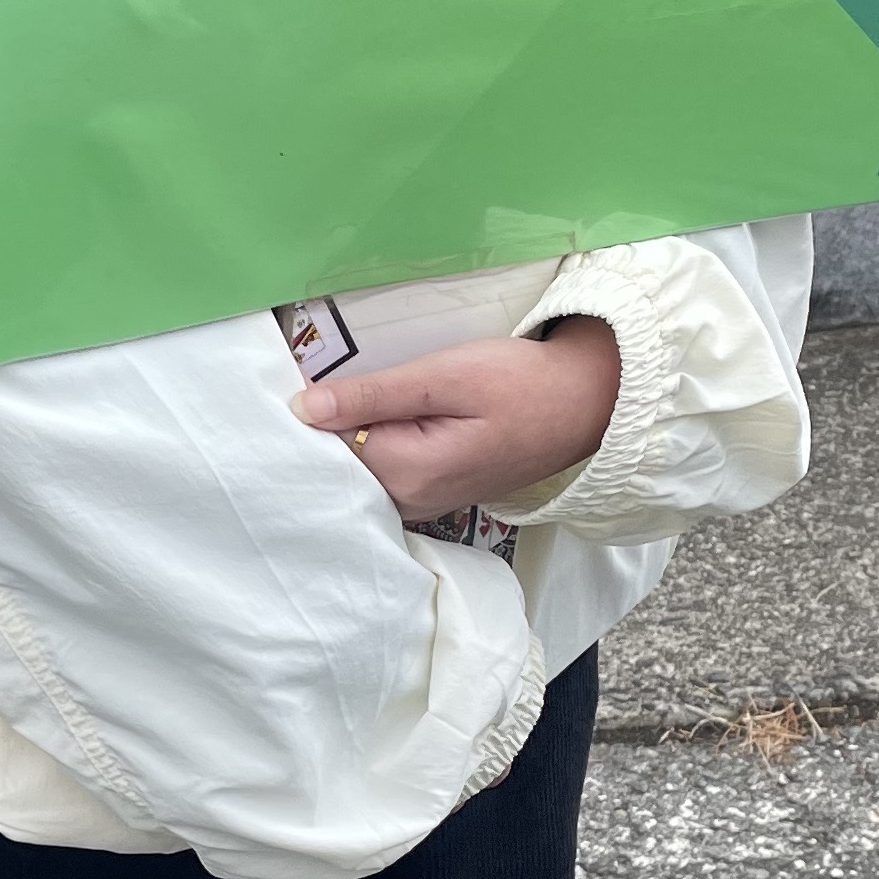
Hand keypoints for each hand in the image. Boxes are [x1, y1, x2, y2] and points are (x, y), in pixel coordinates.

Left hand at [296, 319, 621, 526]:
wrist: (584, 405)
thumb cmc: (519, 383)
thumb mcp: (444, 375)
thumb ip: (372, 394)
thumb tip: (301, 408)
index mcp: (407, 474)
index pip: (326, 449)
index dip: (310, 412)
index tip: (294, 377)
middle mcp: (409, 501)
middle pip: (339, 466)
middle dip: (323, 428)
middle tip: (307, 377)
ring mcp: (423, 503)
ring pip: (360, 469)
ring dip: (347, 434)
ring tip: (337, 391)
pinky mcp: (434, 493)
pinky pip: (383, 472)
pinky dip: (371, 444)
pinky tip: (372, 414)